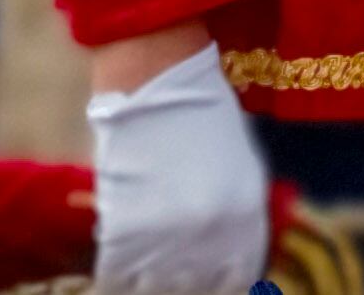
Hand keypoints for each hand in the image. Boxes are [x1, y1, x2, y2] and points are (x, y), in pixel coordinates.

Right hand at [85, 39, 268, 294]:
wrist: (160, 88)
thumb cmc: (202, 121)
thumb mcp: (240, 169)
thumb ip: (238, 218)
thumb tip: (234, 261)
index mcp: (247, 218)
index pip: (238, 280)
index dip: (219, 285)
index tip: (205, 283)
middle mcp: (212, 235)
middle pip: (195, 290)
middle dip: (181, 286)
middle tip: (167, 278)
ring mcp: (168, 237)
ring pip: (155, 290)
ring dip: (147, 282)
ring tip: (142, 272)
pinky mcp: (126, 232)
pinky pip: (117, 278)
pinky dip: (116, 278)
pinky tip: (117, 268)